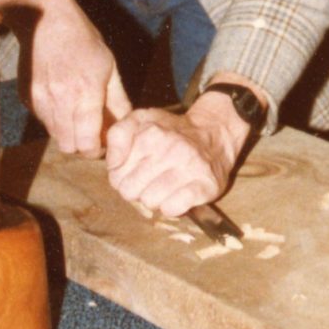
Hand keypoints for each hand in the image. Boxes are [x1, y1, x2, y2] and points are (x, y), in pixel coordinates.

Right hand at [0, 0, 129, 156]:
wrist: (43, 18)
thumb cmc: (83, 39)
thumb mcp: (109, 65)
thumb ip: (118, 101)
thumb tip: (127, 126)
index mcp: (85, 91)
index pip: (86, 143)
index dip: (95, 150)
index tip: (102, 143)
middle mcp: (59, 99)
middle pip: (69, 146)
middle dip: (82, 145)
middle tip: (92, 132)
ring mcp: (39, 98)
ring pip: (54, 135)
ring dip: (68, 132)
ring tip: (77, 112)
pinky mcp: (26, 96)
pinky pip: (43, 120)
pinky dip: (54, 118)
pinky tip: (61, 98)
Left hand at [106, 91, 249, 217]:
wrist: (214, 134)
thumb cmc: (170, 132)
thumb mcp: (140, 120)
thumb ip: (118, 135)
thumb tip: (114, 165)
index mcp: (150, 131)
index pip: (115, 174)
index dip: (121, 175)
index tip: (134, 169)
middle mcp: (171, 147)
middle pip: (130, 191)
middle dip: (137, 189)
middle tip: (150, 179)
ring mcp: (190, 166)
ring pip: (150, 201)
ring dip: (154, 198)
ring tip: (164, 186)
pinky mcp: (205, 185)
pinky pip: (172, 209)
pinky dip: (171, 207)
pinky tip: (177, 195)